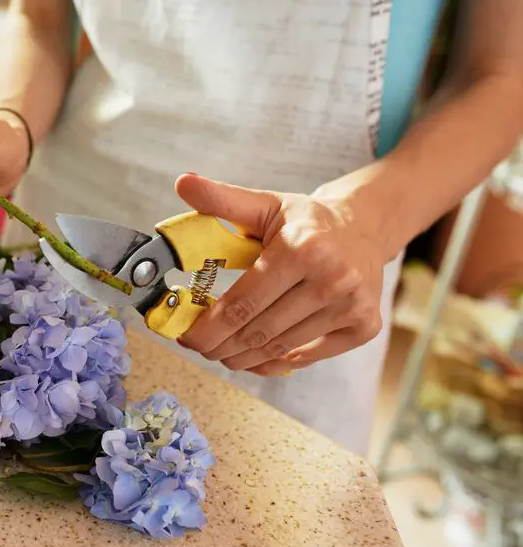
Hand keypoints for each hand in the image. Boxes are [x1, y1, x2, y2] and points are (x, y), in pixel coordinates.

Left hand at [173, 173, 391, 375]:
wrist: (364, 228)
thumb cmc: (306, 222)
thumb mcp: (265, 205)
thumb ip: (221, 198)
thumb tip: (183, 183)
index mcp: (302, 249)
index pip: (243, 302)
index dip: (209, 326)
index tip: (186, 336)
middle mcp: (332, 279)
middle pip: (259, 330)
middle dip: (220, 345)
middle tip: (199, 347)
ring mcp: (351, 306)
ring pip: (280, 348)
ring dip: (243, 357)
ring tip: (221, 352)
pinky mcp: (364, 327)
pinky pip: (307, 357)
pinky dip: (273, 363)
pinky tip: (252, 358)